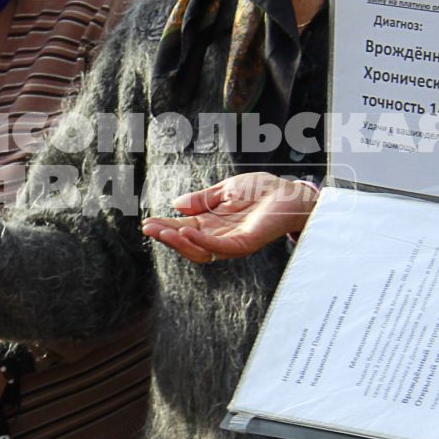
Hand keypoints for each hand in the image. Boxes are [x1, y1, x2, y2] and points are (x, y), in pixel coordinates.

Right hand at [141, 173, 320, 263]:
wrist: (291, 194)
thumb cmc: (263, 190)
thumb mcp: (226, 189)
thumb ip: (202, 199)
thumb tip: (176, 205)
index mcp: (213, 223)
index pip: (184, 229)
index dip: (166, 227)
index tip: (147, 222)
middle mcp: (220, 236)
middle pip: (187, 242)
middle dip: (166, 236)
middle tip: (147, 228)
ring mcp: (232, 242)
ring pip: (199, 249)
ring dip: (178, 241)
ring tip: (161, 231)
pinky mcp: (245, 243)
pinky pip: (219, 247)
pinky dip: (201, 240)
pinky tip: (186, 230)